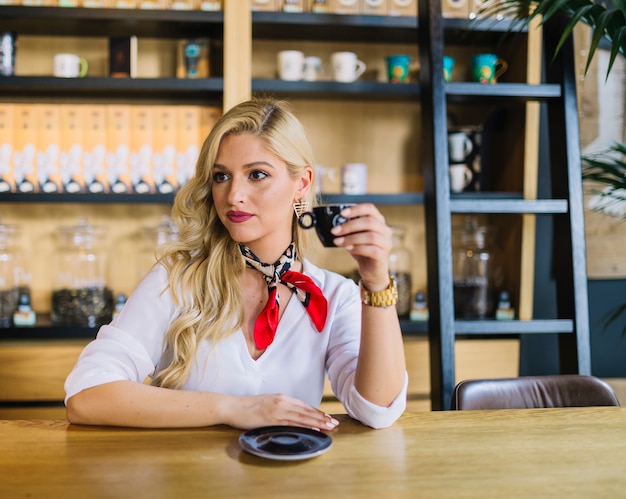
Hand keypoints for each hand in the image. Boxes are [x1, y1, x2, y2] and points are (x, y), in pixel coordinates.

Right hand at [224, 393, 338, 430]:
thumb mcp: (267, 403)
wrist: (232, 406)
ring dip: (317, 422)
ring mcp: (277, 409)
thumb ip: (280, 408)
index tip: (327, 417)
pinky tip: (312, 429)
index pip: (304, 405)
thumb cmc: (248, 407)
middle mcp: (282, 401)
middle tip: (334, 423)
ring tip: (329, 426)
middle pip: (306, 410)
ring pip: (302, 416)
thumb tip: (291, 415)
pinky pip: (291, 423)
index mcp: (281, 397)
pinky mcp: (271, 418)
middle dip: (322, 417)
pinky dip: (304, 426)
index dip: (317, 412)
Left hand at [330, 203, 391, 290]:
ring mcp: (386, 243)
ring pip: (370, 236)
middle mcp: (385, 230)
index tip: (342, 213)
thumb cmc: (362, 251)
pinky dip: (357, 248)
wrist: (371, 271)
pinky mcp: (382, 255)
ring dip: (351, 238)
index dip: (356, 209)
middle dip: (349, 225)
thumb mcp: (355, 236)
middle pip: (369, 222)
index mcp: (378, 221)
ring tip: (338, 242)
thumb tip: (334, 224)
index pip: (370, 208)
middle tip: (335, 231)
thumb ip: (349, 229)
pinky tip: (348, 249)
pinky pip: (371, 249)